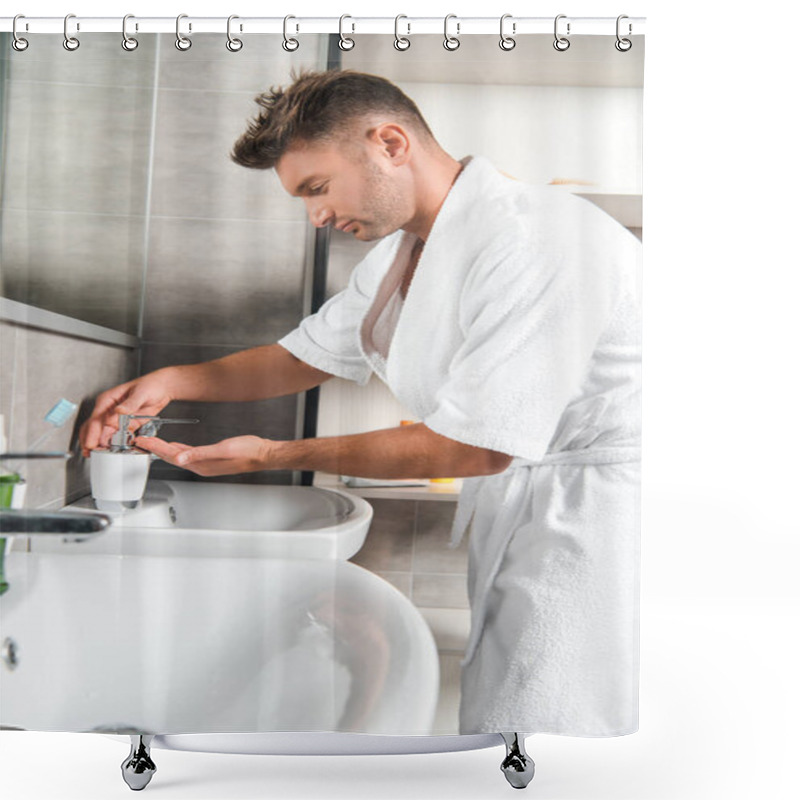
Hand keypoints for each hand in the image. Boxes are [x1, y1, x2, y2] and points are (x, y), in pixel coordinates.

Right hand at [79, 371, 173, 456]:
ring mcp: (117, 419)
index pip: (96, 419)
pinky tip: (114, 451)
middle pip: (94, 428)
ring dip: (102, 445)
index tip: (91, 444)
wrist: (163, 388)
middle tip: (90, 454)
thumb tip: (119, 411)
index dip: (92, 433)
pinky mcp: (126, 425)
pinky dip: (115, 444)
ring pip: (104, 434)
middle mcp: (109, 410)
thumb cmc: (150, 384)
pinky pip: (118, 436)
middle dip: (91, 441)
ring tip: (100, 456)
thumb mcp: (140, 393)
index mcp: (108, 400)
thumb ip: (130, 403)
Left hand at [134, 435, 274, 476]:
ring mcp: (205, 464)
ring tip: (152, 442)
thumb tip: (180, 459)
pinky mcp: (210, 459)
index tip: (142, 441)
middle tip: (141, 440)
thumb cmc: (248, 451)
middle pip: (171, 457)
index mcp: (201, 464)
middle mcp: (200, 466)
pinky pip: (188, 455)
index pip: (172, 456)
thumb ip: (200, 453)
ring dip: (164, 449)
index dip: (155, 447)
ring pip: (179, 456)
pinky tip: (176, 446)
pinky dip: (178, 449)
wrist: (263, 454)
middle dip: (155, 448)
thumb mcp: (223, 449)